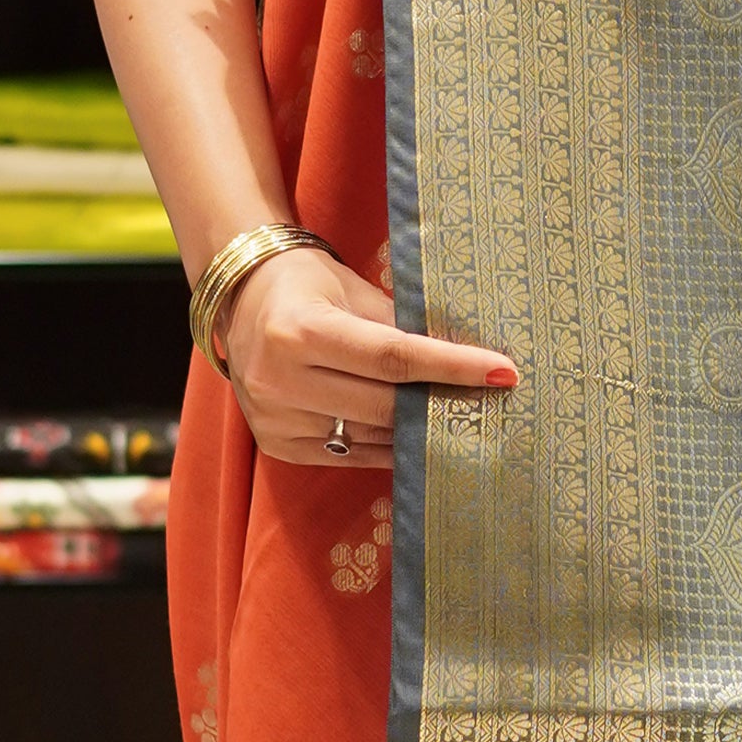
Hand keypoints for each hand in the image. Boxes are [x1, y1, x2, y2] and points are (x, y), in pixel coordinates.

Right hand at [216, 232, 515, 464]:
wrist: (239, 299)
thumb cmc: (307, 286)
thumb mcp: (354, 292)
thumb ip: (402, 326)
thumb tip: (468, 354)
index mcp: (301, 330)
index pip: (392, 356)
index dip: (451, 367)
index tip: (503, 371)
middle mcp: (281, 379)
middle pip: (384, 405)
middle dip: (444, 402)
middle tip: (495, 399)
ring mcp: (274, 418)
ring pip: (369, 436)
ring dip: (419, 430)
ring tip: (462, 418)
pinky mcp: (277, 445)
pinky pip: (348, 454)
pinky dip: (386, 446)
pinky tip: (417, 435)